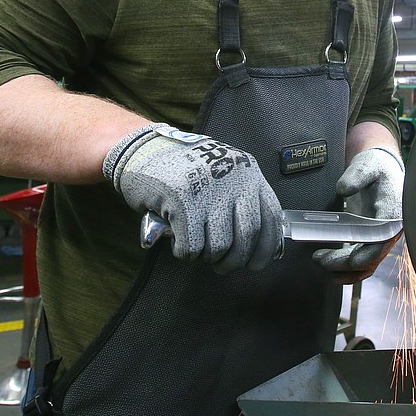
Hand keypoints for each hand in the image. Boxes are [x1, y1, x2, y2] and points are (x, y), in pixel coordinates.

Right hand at [103, 124, 282, 271]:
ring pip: (219, 246)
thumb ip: (240, 199)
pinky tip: (177, 243)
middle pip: (248, 235)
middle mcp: (233, 178)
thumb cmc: (184, 169)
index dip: (266, 247)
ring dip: (207, 257)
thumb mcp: (222, 172)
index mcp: (247, 171)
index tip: (255, 263)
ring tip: (195, 247)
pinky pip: (192, 247)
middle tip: (223, 266)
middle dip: (235, 260)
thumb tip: (255, 244)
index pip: (271, 216)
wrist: (143, 148)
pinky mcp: (182, 201)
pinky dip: (184, 253)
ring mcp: (208, 189)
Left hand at [313, 147, 404, 282]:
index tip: (351, 261)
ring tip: (321, 261)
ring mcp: (379, 236)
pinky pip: (361, 259)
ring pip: (366, 262)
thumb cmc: (377, 167)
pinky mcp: (369, 237)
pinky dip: (347, 268)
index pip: (383, 240)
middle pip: (371, 256)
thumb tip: (343, 189)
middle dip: (346, 263)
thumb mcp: (368, 165)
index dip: (368, 254)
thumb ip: (356, 176)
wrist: (381, 167)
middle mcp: (389, 229)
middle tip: (322, 259)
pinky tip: (331, 269)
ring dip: (344, 268)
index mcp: (393, 213)